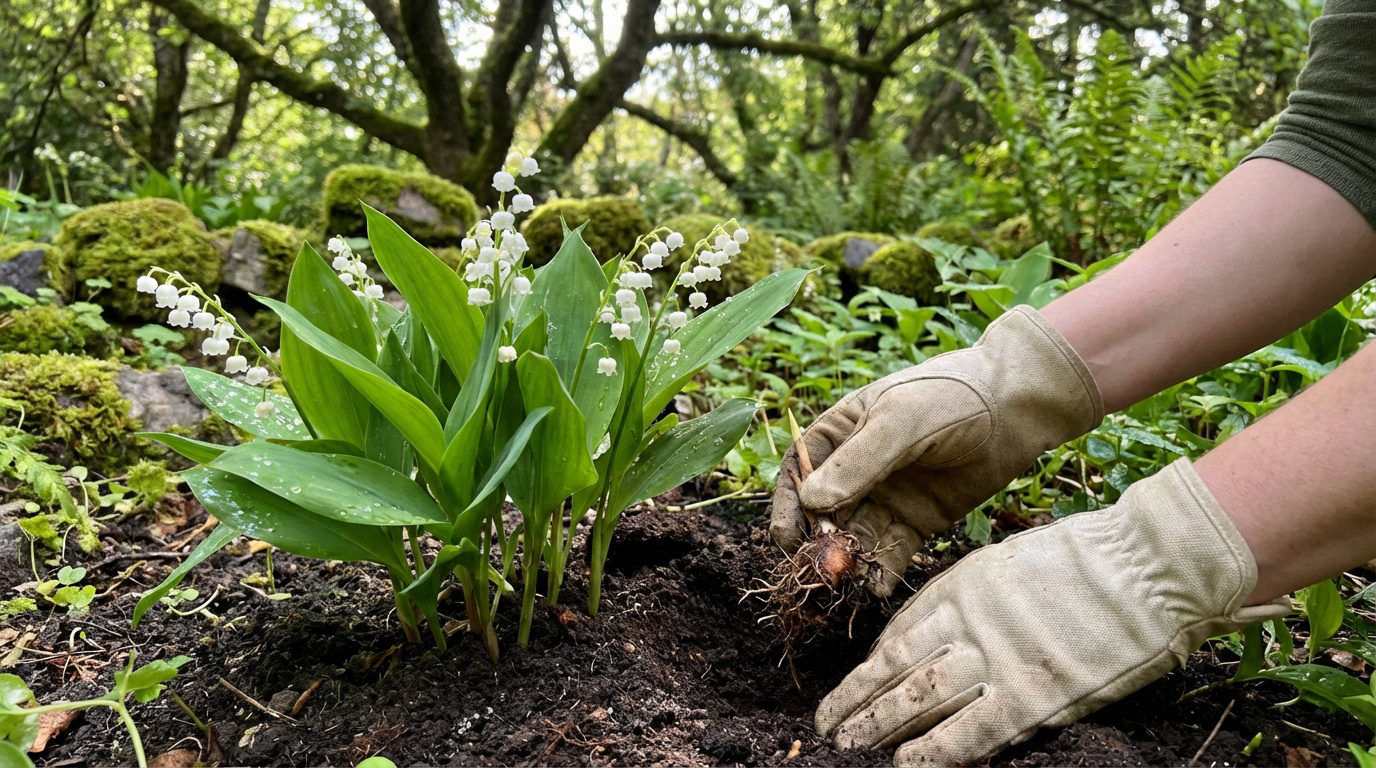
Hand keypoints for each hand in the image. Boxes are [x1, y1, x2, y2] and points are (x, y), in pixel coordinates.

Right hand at [770, 306, 1102, 594]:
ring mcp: (885, 497)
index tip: (788, 538)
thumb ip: (859, 463)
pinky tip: (876, 586)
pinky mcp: (916, 521)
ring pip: (854, 536)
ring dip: (848, 561)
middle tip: (822, 569)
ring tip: (849, 582)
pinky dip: (880, 570)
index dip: (788, 507)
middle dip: (819, 542)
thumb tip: (811, 504)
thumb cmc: (951, 395)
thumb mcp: (900, 421)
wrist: (1016, 407)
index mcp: (838, 434)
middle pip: (823, 513)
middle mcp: (855, 469)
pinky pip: (889, 551)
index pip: (798, 475)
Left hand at [815, 459, 1289, 765]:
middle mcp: (968, 621)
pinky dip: (934, 753)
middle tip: (827, 728)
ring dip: (878, 727)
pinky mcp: (1033, 695)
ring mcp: (998, 659)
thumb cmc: (1093, 560)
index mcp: (962, 586)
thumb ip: (974, 601)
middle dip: (857, 702)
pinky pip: (971, 732)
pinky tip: (903, 766)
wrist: (1151, 565)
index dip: (868, 668)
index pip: (898, 634)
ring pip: (919, 699)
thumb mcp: (1013, 566)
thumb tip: (944, 637)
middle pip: (897, 669)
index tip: (848, 689)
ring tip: (848, 749)